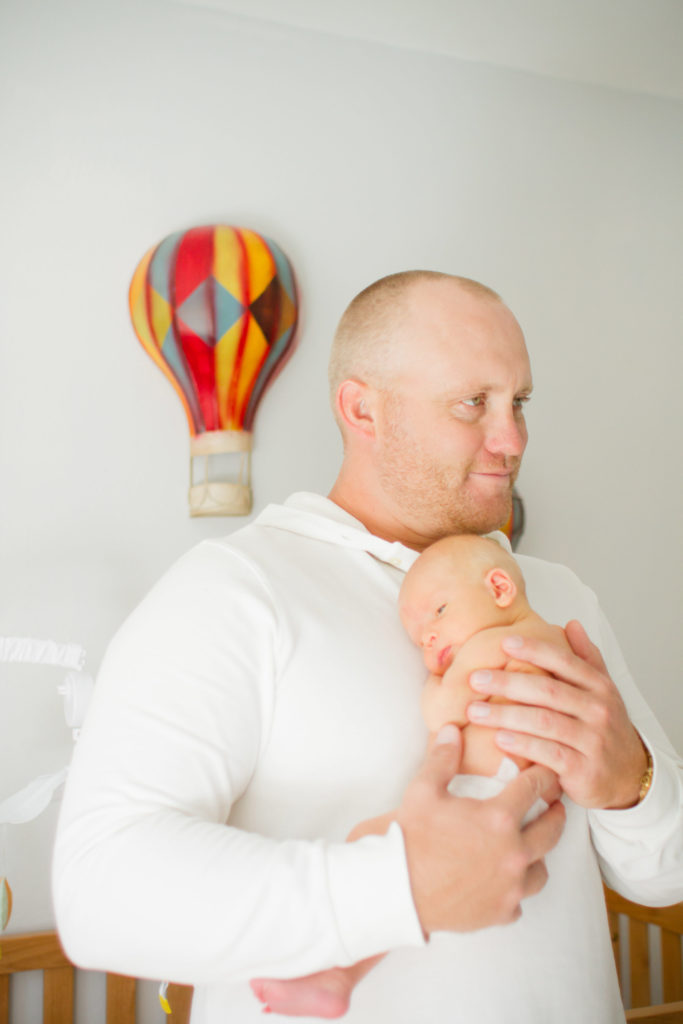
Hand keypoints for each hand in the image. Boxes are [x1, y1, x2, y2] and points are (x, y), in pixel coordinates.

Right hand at [397, 724, 564, 935]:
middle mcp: (514, 853)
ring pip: (541, 870)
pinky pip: (519, 899)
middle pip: (551, 830)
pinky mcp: (500, 912)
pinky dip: (515, 888)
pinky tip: (503, 880)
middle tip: (554, 806)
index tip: (548, 772)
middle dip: (555, 814)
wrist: (394, 889)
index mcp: (499, 819)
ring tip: (531, 845)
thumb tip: (452, 731)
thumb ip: (443, 758)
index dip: (543, 776)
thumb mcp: (424, 790)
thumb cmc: (409, 837)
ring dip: (539, 855)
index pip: (533, 788)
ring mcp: (510, 887)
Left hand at [466, 621, 647, 809]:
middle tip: (475, 678)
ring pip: (544, 722)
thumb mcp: (602, 691)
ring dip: (505, 715)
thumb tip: (570, 623)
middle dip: (507, 683)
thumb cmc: (605, 727)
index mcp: (600, 686)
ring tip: (474, 711)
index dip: (534, 650)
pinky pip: (548, 753)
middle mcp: (598, 710)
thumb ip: (586, 657)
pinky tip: (499, 738)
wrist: (630, 775)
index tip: (504, 643)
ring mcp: (593, 740)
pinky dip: (522, 745)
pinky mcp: (584, 770)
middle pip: (548, 691)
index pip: (565, 661)